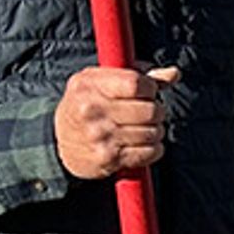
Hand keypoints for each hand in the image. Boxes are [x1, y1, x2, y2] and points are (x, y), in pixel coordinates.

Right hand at [55, 66, 171, 179]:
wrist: (59, 141)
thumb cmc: (88, 104)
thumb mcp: (103, 81)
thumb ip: (140, 75)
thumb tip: (174, 74)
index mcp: (89, 85)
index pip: (136, 84)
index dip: (150, 88)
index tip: (148, 92)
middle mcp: (91, 111)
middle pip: (149, 110)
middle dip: (157, 111)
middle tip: (149, 113)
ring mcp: (99, 136)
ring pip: (153, 132)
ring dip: (156, 131)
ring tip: (144, 129)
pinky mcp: (108, 159)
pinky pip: (149, 153)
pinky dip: (154, 149)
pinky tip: (143, 144)